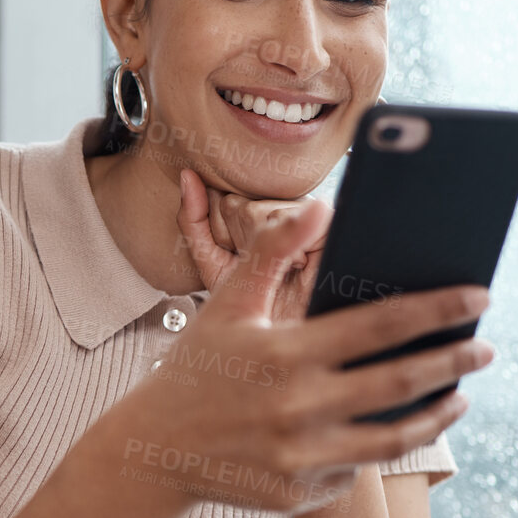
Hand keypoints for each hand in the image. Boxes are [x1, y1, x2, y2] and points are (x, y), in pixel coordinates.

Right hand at [120, 196, 493, 516]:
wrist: (152, 453)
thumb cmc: (198, 368)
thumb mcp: (227, 304)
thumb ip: (274, 253)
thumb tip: (323, 205)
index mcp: (286, 355)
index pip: (380, 326)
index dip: (437, 309)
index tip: (479, 296)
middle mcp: (298, 409)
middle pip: (400, 384)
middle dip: (453, 361)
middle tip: (487, 346)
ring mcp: (301, 457)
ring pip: (393, 439)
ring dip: (436, 415)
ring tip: (459, 395)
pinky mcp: (300, 495)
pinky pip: (357, 470)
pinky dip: (381, 446)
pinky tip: (399, 425)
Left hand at [177, 168, 326, 323]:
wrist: (279, 341)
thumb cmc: (250, 306)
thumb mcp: (212, 264)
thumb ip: (194, 221)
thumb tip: (187, 175)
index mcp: (255, 214)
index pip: (227, 204)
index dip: (226, 237)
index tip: (240, 261)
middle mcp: (282, 209)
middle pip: (242, 207)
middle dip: (244, 244)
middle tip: (260, 270)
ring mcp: (308, 216)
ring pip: (262, 214)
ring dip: (266, 250)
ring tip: (281, 270)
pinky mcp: (331, 227)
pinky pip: (294, 220)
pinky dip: (291, 251)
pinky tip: (298, 267)